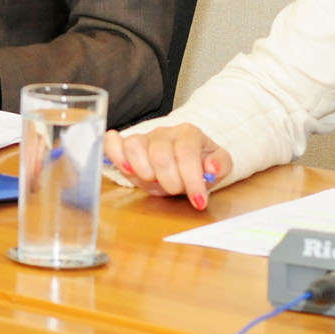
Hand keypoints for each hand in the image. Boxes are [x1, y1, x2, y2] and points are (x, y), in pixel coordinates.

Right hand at [103, 124, 232, 210]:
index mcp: (188, 134)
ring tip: (154, 181)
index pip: (187, 154)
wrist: (185, 159)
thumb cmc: (200, 163)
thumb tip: (210, 167)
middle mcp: (164, 133)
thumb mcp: (219, 165)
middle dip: (170, 181)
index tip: (198, 201)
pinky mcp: (127, 147)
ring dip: (145, 172)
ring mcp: (144, 138)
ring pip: (135, 147)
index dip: (192, 180)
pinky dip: (114, 153)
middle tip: (176, 189)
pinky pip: (114, 143)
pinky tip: (125, 167)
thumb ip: (221, 164)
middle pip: (160, 155)